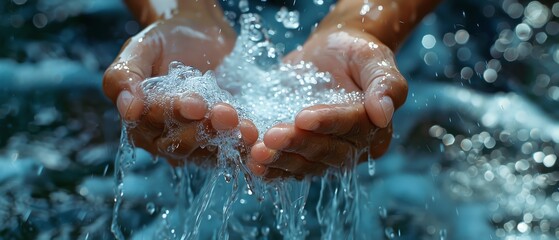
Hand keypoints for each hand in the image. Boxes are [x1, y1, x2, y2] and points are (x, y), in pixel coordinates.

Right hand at [103, 9, 257, 164]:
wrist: (200, 36)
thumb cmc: (166, 40)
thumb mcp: (141, 48)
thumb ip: (124, 75)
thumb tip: (127, 108)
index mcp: (138, 118)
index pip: (152, 122)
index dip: (174, 113)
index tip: (196, 103)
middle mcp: (160, 137)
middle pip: (178, 144)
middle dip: (203, 130)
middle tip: (227, 113)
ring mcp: (190, 143)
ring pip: (204, 152)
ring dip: (226, 141)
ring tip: (246, 128)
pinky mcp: (216, 142)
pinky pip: (227, 151)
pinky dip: (241, 145)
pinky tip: (253, 134)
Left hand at [248, 27, 406, 178]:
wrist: (329, 54)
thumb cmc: (354, 53)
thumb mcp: (374, 58)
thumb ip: (385, 84)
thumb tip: (384, 114)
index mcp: (374, 127)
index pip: (352, 128)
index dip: (328, 123)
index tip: (303, 117)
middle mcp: (352, 147)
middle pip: (327, 152)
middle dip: (298, 145)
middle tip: (272, 137)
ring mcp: (325, 154)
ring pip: (306, 165)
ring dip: (281, 161)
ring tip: (257, 154)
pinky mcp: (302, 153)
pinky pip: (288, 166)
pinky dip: (271, 168)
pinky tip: (252, 163)